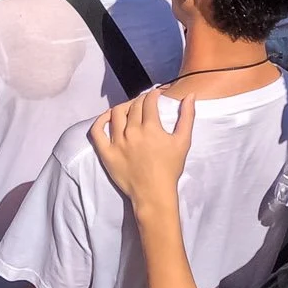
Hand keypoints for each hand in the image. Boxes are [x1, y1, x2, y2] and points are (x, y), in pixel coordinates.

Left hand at [89, 89, 194, 211]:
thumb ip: (187, 117)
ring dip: (123, 106)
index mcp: (150, 128)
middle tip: (144, 101)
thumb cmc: (170, 169)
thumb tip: (190, 95)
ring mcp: (117, 141)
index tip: (155, 94)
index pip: (148, 102)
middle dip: (140, 100)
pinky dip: (100, 120)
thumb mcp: (183, 142)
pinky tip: (107, 117)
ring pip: (116, 113)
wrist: (154, 193)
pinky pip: (97, 131)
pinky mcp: (106, 152)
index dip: (152, 95)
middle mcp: (132, 131)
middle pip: (133, 106)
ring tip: (129, 107)